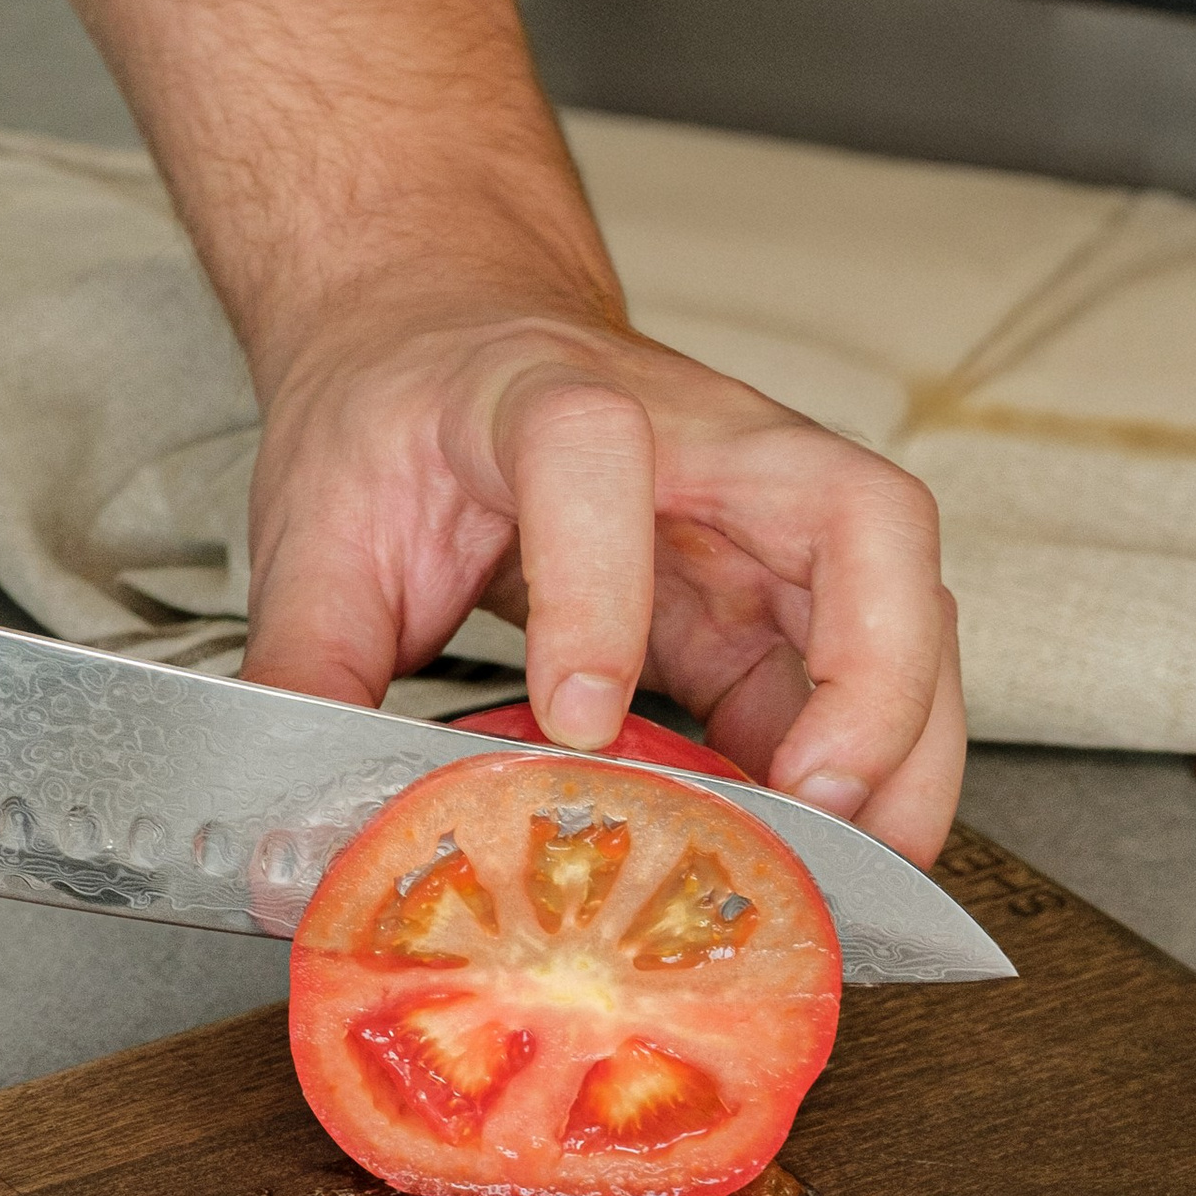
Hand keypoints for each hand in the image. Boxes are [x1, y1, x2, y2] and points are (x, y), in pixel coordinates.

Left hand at [239, 294, 964, 864]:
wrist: (439, 333)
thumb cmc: (394, 419)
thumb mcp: (317, 537)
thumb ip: (302, 679)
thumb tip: (288, 846)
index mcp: (540, 398)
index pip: (600, 458)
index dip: (600, 588)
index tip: (576, 720)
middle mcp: (694, 436)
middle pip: (854, 510)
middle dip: (869, 669)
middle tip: (822, 805)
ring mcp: (757, 504)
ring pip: (899, 589)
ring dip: (907, 727)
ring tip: (871, 861)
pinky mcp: (775, 578)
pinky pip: (864, 657)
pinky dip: (876, 753)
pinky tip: (839, 849)